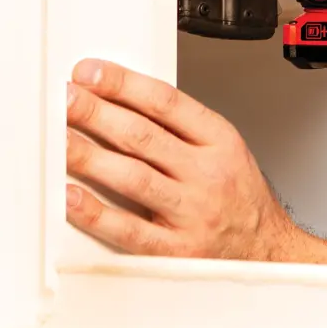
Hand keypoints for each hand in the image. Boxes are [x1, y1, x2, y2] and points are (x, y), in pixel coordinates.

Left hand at [64, 59, 326, 263]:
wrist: (267, 253)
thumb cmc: (241, 201)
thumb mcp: (227, 150)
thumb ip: (181, 129)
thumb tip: (122, 104)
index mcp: (220, 143)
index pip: (167, 103)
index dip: (125, 85)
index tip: (92, 74)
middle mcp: (207, 175)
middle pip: (143, 136)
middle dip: (98, 113)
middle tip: (66, 99)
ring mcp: (190, 213)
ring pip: (132, 177)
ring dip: (88, 155)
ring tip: (58, 138)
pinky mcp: (173, 251)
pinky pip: (127, 229)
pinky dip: (94, 212)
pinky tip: (70, 196)